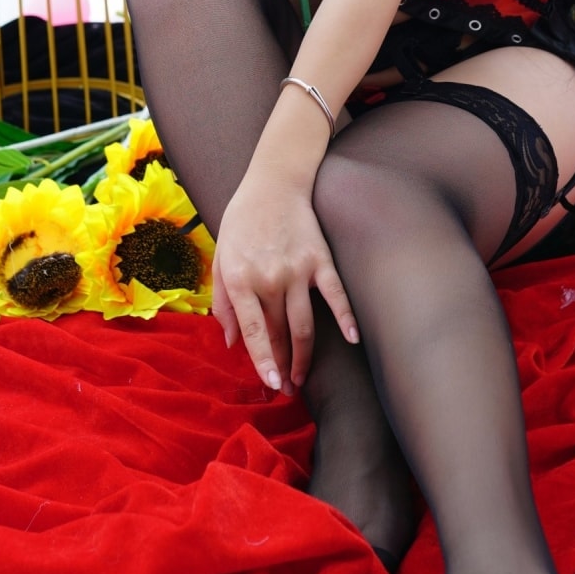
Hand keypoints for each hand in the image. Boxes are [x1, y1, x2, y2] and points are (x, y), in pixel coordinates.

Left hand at [212, 174, 358, 391]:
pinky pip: (336, 296)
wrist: (273, 183)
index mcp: (241, 280)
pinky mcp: (320, 261)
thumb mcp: (221, 258)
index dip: (263, 363)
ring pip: (305, 325)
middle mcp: (270, 279)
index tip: (271, 385)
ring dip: (305, 356)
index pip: (254, 333)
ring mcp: (298, 271)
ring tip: (302, 377)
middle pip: (280, 335)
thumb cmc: (241, 222)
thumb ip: (222, 302)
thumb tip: (231, 342)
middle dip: (283, 366)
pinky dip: (346, 318)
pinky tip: (353, 340)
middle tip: (286, 390)